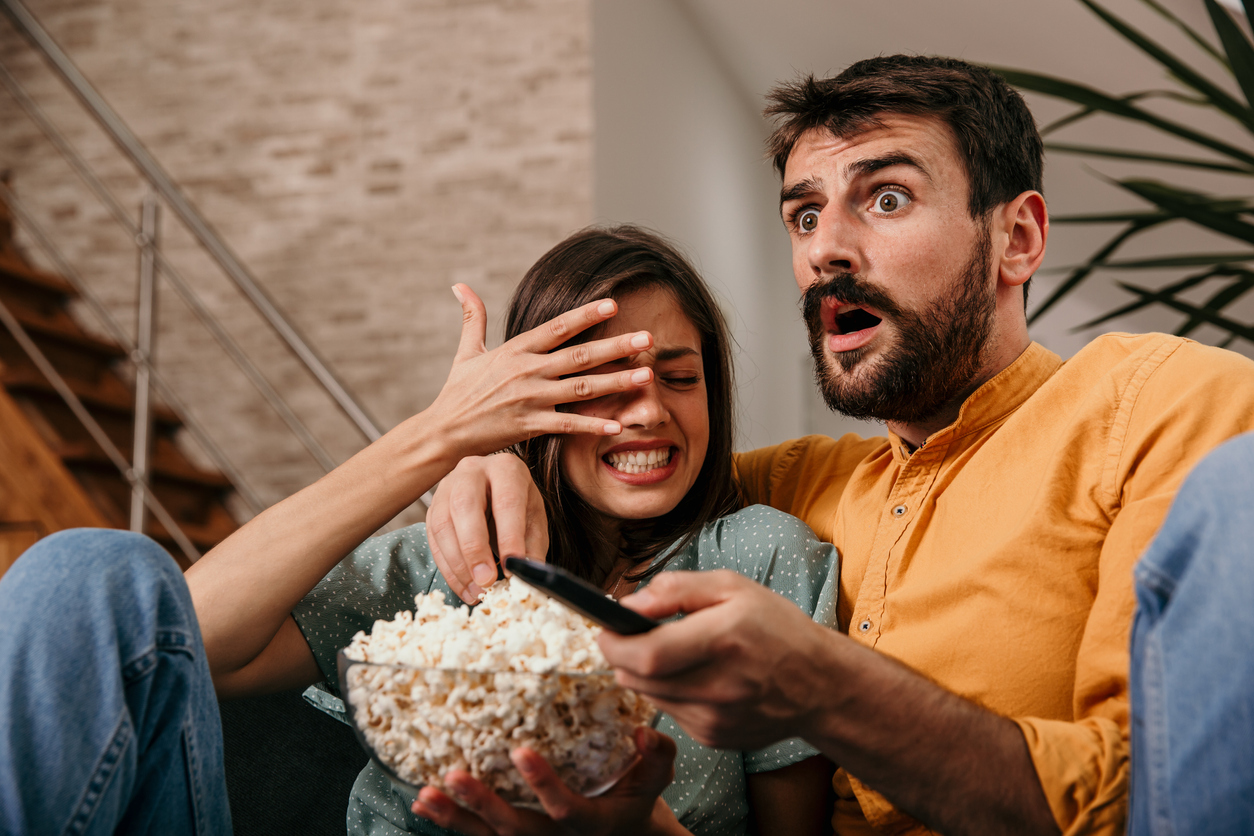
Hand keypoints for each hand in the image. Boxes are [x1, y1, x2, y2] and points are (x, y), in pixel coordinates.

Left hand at [411, 726, 683, 835]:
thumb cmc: (635, 801)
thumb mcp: (655, 779)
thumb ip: (657, 755)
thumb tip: (643, 731)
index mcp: (592, 824)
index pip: (566, 809)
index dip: (543, 783)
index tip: (520, 751)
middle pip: (517, 829)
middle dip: (483, 805)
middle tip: (454, 775)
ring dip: (456, 818)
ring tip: (426, 795)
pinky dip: (451, 822)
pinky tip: (425, 805)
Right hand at [422, 284, 654, 457]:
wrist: (443, 432)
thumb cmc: (457, 392)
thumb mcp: (466, 352)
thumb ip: (473, 317)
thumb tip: (459, 285)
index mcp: (516, 350)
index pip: (557, 328)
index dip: (586, 315)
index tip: (613, 304)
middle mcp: (527, 371)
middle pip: (579, 356)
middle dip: (616, 346)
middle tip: (648, 338)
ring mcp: (530, 399)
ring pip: (582, 388)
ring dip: (616, 382)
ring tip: (646, 375)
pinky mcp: (530, 426)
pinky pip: (568, 425)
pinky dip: (593, 425)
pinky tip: (619, 423)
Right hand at [427, 453, 548, 602]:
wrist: (495, 493)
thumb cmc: (519, 507)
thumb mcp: (534, 521)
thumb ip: (532, 547)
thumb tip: (528, 574)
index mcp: (506, 469)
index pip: (506, 500)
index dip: (509, 535)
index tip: (513, 565)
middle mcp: (472, 471)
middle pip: (465, 506)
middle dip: (474, 547)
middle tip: (486, 580)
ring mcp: (447, 487)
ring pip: (443, 524)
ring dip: (458, 564)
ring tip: (476, 592)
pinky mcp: (432, 508)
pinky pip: (433, 540)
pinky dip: (448, 568)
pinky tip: (464, 587)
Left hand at [598, 570, 835, 749]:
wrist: (819, 685)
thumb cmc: (775, 627)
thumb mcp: (732, 586)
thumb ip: (676, 589)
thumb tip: (628, 604)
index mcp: (724, 638)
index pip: (648, 653)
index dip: (614, 642)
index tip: (603, 628)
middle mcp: (720, 685)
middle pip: (639, 678)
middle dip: (620, 655)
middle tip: (624, 636)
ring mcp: (716, 718)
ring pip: (648, 696)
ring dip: (643, 673)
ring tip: (664, 651)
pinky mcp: (713, 738)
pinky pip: (669, 712)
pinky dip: (668, 692)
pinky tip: (692, 676)